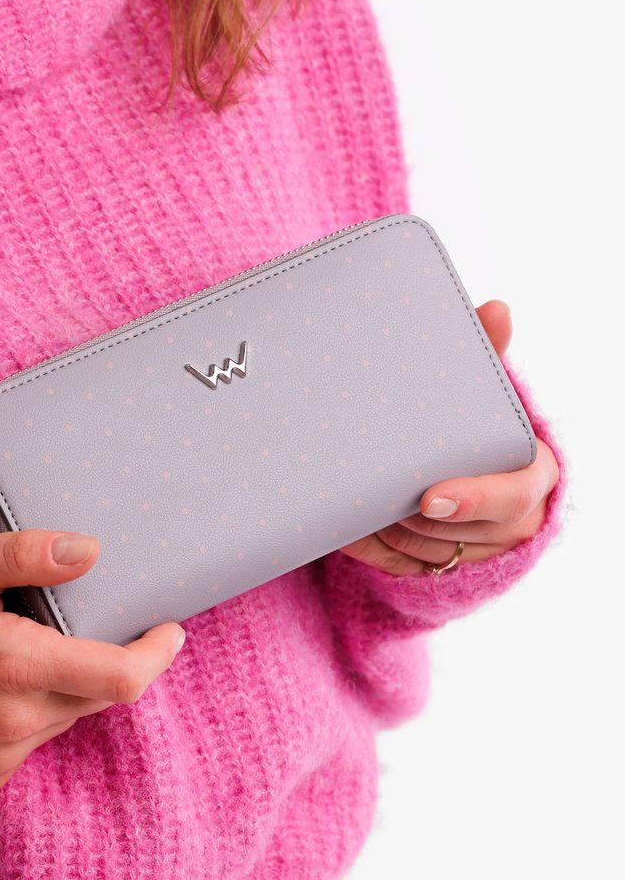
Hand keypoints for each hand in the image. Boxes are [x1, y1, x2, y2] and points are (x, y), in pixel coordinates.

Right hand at [0, 529, 185, 794]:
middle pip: (103, 693)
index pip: (121, 678)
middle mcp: (12, 719)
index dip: (156, 654)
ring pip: (73, 713)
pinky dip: (42, 708)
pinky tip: (11, 682)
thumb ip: (25, 553)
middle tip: (89, 620)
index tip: (170, 630)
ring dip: (72, 681)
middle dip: (111, 657)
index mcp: (13, 664)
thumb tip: (89, 550)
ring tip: (33, 644)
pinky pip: (41, 737)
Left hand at [338, 300, 559, 576]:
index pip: (511, 497)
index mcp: (532, 476)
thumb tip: (497, 308)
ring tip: (355, 500)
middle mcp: (513, 523)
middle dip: (410, 513)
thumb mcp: (484, 391)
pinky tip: (347, 525)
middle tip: (372, 487)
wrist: (467, 470)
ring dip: (387, 529)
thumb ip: (489, 354)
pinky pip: (403, 568)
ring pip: (426, 553)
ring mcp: (480, 553)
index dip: (472, 498)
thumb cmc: (476, 424)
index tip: (429, 497)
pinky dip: (374, 548)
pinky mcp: (446, 571)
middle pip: (457, 528)